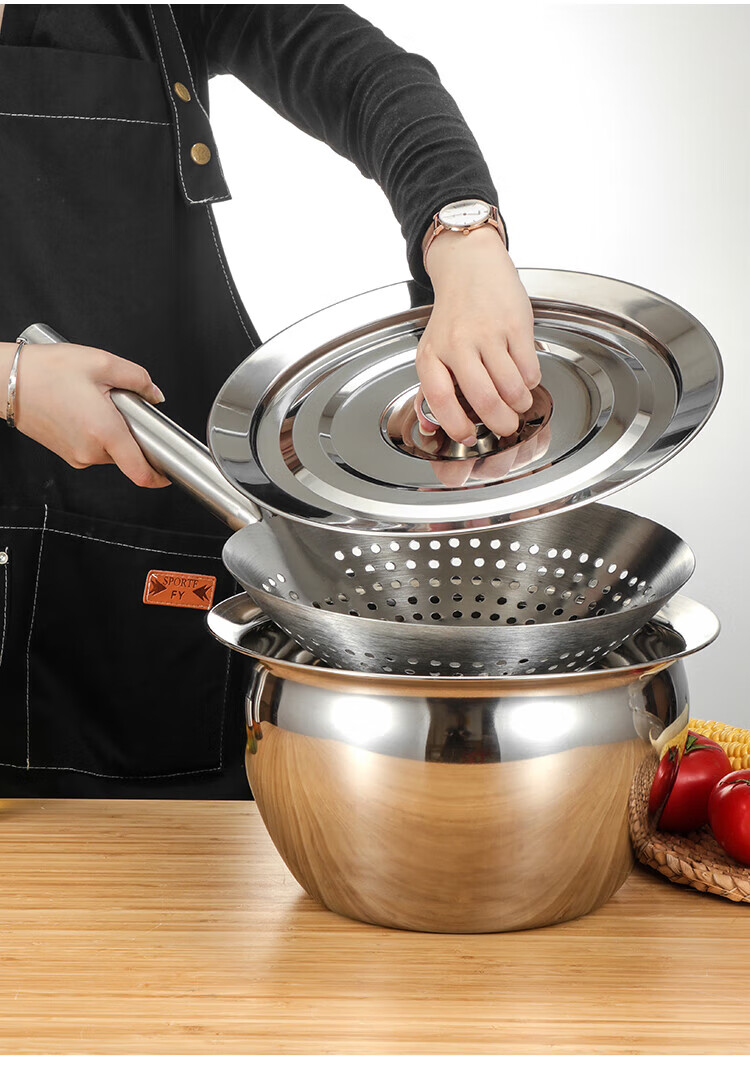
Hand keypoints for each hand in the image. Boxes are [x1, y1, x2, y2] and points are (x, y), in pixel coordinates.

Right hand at [1, 342, 169, 487]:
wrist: (3, 380)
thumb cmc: (46, 370)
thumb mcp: (102, 362)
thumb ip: (138, 378)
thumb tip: (155, 394)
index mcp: (104, 432)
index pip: (141, 472)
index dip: (160, 477)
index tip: (170, 473)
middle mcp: (90, 451)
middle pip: (127, 453)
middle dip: (131, 432)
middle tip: (118, 403)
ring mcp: (76, 455)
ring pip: (110, 449)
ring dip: (112, 430)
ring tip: (93, 401)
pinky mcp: (65, 452)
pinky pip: (92, 446)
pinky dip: (96, 430)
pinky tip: (81, 407)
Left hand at [416, 226, 540, 443]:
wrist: (471, 268)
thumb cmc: (454, 317)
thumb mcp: (433, 351)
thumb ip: (431, 391)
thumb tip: (429, 429)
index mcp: (431, 355)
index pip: (440, 399)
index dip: (456, 425)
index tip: (469, 437)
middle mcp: (457, 344)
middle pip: (484, 399)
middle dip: (501, 423)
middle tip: (506, 427)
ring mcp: (488, 333)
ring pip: (512, 388)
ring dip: (519, 404)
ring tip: (517, 402)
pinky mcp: (515, 324)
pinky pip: (530, 370)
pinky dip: (530, 382)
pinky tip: (523, 375)